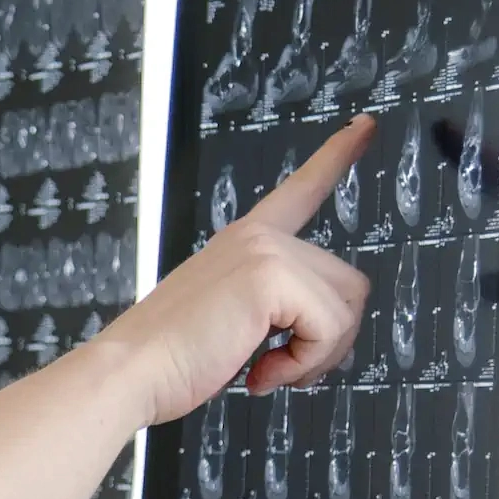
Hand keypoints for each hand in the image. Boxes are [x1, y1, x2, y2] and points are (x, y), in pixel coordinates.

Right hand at [93, 115, 374, 423]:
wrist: (132, 369)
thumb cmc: (170, 358)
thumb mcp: (232, 320)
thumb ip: (276, 310)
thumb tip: (326, 339)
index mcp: (246, 241)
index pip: (301, 190)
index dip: (337, 156)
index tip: (365, 125)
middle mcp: (259, 237)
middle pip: (349, 285)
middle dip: (329, 339)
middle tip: (285, 366)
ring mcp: (266, 251)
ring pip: (344, 310)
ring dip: (317, 356)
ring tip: (268, 369)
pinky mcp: (271, 277)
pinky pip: (328, 330)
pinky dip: (303, 365)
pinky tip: (262, 372)